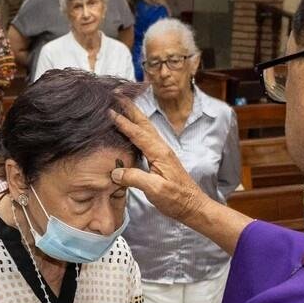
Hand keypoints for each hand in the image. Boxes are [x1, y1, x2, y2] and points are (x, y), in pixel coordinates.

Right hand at [109, 99, 208, 221]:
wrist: (194, 207)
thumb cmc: (177, 199)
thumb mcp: (156, 190)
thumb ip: (135, 178)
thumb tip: (115, 172)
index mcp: (160, 153)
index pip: (138, 133)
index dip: (123, 122)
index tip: (109, 111)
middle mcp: (162, 149)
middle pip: (144, 123)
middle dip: (131, 108)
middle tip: (117, 95)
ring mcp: (163, 153)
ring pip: (146, 129)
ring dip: (134, 115)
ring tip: (123, 106)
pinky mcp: (162, 159)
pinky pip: (147, 138)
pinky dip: (137, 128)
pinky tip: (132, 129)